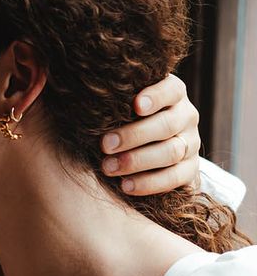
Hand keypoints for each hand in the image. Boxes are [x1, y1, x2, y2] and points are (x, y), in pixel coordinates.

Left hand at [100, 74, 200, 195]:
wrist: (154, 144)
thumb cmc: (128, 115)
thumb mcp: (126, 103)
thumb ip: (117, 100)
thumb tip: (83, 103)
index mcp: (173, 93)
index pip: (171, 90)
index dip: (155, 97)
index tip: (135, 106)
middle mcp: (186, 116)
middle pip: (166, 125)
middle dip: (133, 136)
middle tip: (104, 145)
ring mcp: (191, 143)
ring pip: (171, 152)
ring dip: (137, 161)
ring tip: (109, 167)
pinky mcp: (191, 168)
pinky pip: (176, 178)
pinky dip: (150, 183)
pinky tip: (126, 185)